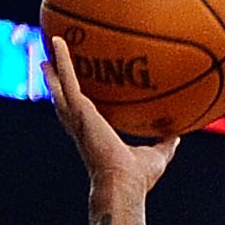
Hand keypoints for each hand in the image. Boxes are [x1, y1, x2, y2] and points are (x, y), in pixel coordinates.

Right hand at [46, 36, 181, 196]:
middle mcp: (81, 126)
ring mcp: (77, 117)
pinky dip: (62, 59)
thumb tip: (178, 134)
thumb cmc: (137, 179)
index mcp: (94, 136)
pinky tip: (59, 41)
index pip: (81, 117)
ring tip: (46, 47)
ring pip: (59, 86)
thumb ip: (165, 144)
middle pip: (62, 100)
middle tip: (48, 64)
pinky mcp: (79, 109)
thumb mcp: (156, 157)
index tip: (73, 92)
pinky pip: (67, 79)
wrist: (124, 183)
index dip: (75, 105)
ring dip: (52, 66)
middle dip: (54, 82)